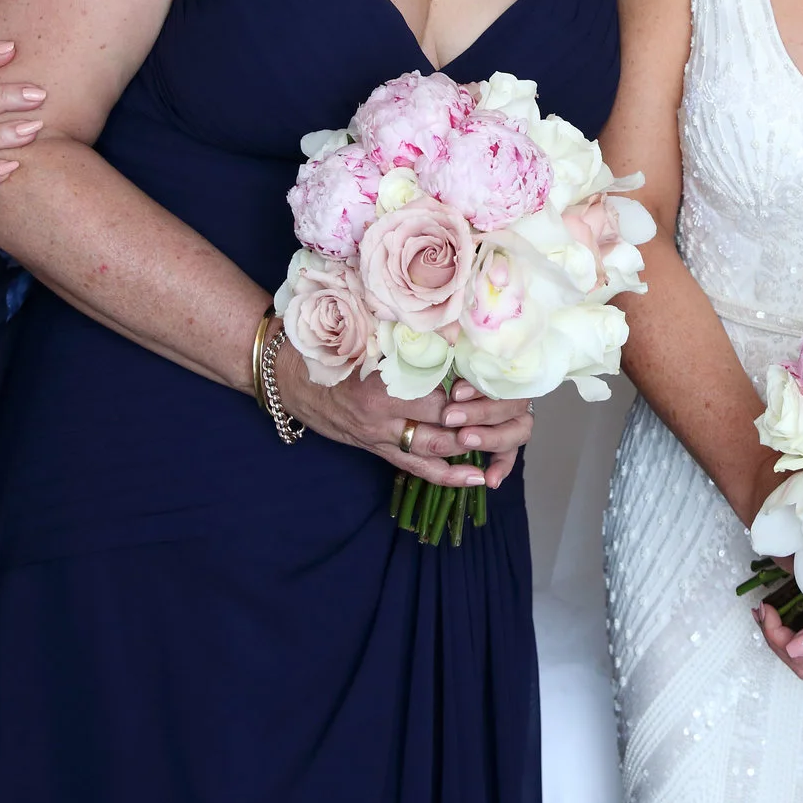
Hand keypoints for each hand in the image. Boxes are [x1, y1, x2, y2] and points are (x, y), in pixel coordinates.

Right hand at [277, 347, 534, 488]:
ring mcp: (379, 434)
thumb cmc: (331, 344)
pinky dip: (446, 475)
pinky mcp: (375, 448)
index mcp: (385, 378)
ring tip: (502, 450)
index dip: (473, 392)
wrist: (289, 374)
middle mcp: (384, 412)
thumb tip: (454, 322)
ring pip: (434, 450)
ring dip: (469, 450)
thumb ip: (407, 328)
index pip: (441, 389)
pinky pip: (415, 467)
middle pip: (444, 423)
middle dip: (478, 421)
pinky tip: (473, 479)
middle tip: (513, 415)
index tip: (499, 383)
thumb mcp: (366, 328)